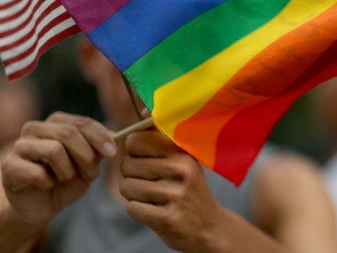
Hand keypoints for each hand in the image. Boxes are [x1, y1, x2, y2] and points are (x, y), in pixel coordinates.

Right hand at [1, 112, 115, 225]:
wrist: (41, 206)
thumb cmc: (65, 182)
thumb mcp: (88, 167)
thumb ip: (97, 151)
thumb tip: (114, 135)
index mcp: (56, 123)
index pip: (82, 122)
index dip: (100, 136)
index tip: (112, 152)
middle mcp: (35, 128)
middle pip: (68, 133)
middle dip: (85, 155)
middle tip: (89, 172)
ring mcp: (18, 146)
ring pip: (54, 150)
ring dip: (66, 171)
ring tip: (62, 178)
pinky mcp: (8, 166)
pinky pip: (37, 172)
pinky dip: (48, 183)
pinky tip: (45, 185)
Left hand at [120, 130, 224, 251]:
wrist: (210, 228)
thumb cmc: (189, 188)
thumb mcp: (183, 158)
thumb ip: (161, 135)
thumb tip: (143, 109)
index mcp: (181, 152)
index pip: (135, 140)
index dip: (134, 152)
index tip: (147, 160)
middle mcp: (180, 170)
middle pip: (126, 165)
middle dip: (132, 176)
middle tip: (152, 184)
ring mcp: (174, 195)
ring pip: (126, 187)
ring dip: (134, 195)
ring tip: (154, 198)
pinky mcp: (167, 218)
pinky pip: (132, 208)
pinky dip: (138, 211)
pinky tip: (155, 212)